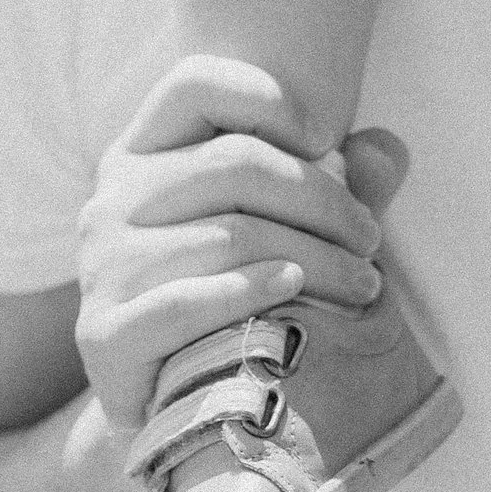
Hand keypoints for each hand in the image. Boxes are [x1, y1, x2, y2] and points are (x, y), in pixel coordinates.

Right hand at [75, 55, 405, 430]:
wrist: (172, 405)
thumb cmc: (239, 296)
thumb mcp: (287, 228)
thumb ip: (339, 185)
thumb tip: (387, 149)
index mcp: (144, 153)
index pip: (194, 86)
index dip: (265, 97)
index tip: (327, 137)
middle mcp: (113, 200)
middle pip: (232, 163)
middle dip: (322, 198)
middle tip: (372, 237)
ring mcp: (102, 266)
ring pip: (227, 236)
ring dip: (315, 258)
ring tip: (363, 283)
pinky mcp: (103, 335)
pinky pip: (186, 302)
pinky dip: (249, 293)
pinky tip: (294, 291)